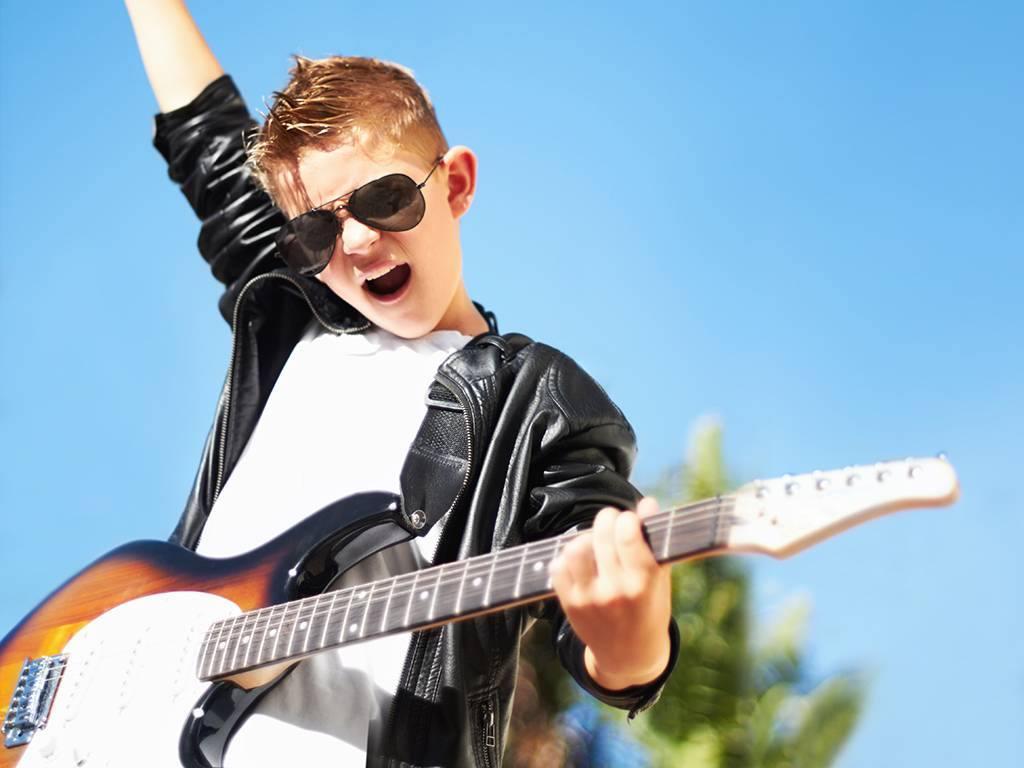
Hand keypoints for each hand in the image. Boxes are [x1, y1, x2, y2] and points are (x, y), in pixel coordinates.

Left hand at [549, 497, 672, 690]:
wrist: (629, 656)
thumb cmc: (649, 609)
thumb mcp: (659, 579)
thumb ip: (654, 541)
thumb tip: (649, 503)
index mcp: (643, 584)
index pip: (627, 536)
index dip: (626, 519)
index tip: (629, 519)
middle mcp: (615, 592)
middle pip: (600, 536)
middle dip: (606, 520)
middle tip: (611, 521)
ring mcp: (589, 599)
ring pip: (575, 549)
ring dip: (584, 538)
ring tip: (594, 542)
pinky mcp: (569, 605)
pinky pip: (558, 566)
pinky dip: (567, 557)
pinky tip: (582, 561)